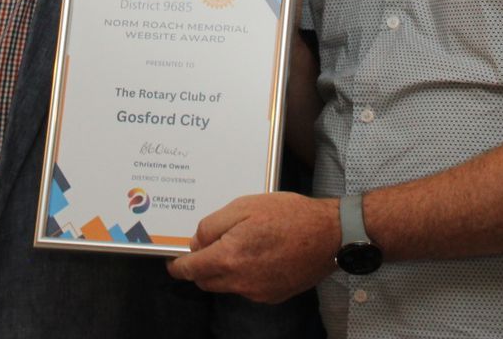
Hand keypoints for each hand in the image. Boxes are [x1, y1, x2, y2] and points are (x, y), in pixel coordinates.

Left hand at [167, 192, 338, 303]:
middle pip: (206, 281)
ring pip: (227, 285)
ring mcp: (258, 292)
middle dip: (200, 267)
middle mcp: (240, 282)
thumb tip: (197, 242)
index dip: (177, 266)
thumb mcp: (244, 206)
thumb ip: (213, 225)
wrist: (329, 235)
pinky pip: (248, 288)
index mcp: (229, 258)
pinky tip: (260, 254)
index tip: (173, 262)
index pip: (190, 270)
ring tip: (241, 245)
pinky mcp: (273, 296)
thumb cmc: (289, 215)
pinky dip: (245, 275)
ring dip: (224, 270)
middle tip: (208, 247)